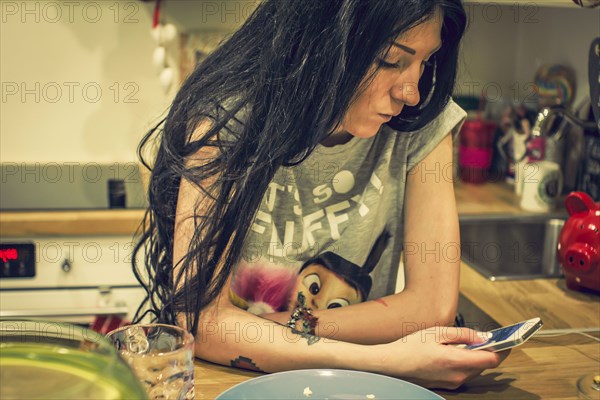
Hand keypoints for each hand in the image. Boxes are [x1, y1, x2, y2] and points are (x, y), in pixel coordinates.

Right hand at [380, 326, 508, 389]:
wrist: (391, 365)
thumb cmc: (410, 347)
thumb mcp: (436, 332)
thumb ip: (463, 334)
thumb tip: (483, 336)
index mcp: (455, 360)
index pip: (491, 360)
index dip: (502, 350)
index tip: (508, 340)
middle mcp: (457, 376)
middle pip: (485, 366)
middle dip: (490, 352)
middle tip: (491, 337)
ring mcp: (453, 382)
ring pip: (475, 370)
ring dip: (478, 358)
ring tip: (473, 343)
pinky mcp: (448, 385)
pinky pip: (465, 374)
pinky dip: (467, 363)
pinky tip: (458, 352)